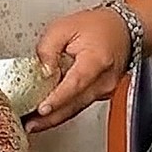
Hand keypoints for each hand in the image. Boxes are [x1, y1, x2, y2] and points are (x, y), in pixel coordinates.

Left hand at [24, 7, 130, 133]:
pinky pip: (79, 104)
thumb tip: (42, 71)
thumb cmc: (96, 26)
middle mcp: (103, 80)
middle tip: (29, 125)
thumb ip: (48, 48)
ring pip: (77, 108)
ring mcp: (104, 90)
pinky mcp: (100, 94)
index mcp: (96, 61)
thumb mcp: (64, 27)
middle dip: (51, 118)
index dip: (58, 98)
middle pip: (75, 104)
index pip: (75, 84)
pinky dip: (63, 110)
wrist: (122, 29)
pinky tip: (47, 114)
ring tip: (33, 124)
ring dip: (55, 118)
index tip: (42, 109)